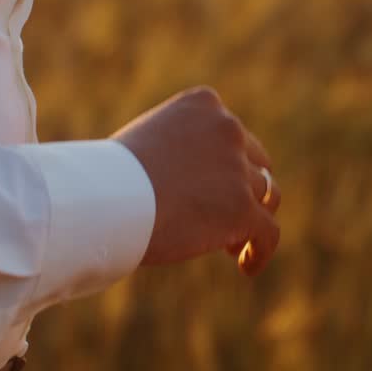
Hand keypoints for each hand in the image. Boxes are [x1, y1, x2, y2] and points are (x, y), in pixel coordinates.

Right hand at [114, 86, 281, 275]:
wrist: (103, 197)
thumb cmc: (106, 176)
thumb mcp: (147, 144)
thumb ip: (180, 152)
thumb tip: (197, 185)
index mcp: (203, 104)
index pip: (232, 136)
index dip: (229, 165)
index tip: (210, 190)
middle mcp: (227, 128)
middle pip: (255, 165)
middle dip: (243, 190)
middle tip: (223, 217)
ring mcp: (237, 168)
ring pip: (263, 198)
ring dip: (249, 220)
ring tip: (230, 247)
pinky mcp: (241, 208)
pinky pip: (268, 233)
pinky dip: (261, 251)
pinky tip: (247, 266)